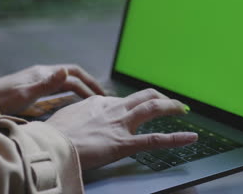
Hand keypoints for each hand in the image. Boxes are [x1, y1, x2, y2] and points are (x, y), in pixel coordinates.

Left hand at [0, 64, 104, 114]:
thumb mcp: (24, 94)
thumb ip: (46, 84)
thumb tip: (66, 71)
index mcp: (43, 73)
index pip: (74, 74)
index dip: (89, 83)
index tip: (101, 96)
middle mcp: (42, 75)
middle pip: (71, 77)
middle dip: (88, 86)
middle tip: (101, 100)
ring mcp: (36, 82)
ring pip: (64, 84)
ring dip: (79, 90)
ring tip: (90, 102)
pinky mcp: (30, 91)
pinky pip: (55, 92)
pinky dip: (67, 96)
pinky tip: (69, 106)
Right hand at [46, 89, 197, 169]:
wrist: (51, 145)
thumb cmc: (54, 134)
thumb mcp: (65, 116)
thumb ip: (78, 114)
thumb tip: (78, 117)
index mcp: (98, 103)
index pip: (122, 100)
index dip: (133, 105)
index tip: (138, 109)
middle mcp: (112, 109)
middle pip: (143, 96)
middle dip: (159, 97)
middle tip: (170, 102)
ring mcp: (120, 125)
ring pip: (152, 108)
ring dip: (171, 106)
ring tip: (184, 108)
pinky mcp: (124, 143)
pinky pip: (155, 140)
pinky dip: (176, 138)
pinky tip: (190, 138)